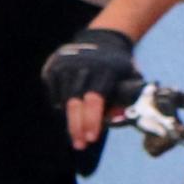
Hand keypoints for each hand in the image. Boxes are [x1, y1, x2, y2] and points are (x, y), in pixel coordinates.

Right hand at [44, 23, 139, 151]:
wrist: (102, 38)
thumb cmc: (119, 66)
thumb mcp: (131, 78)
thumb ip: (127, 99)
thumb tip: (118, 119)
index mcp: (104, 69)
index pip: (95, 100)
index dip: (92, 120)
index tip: (91, 138)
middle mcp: (82, 65)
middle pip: (75, 103)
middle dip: (77, 127)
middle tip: (80, 145)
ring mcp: (64, 65)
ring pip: (63, 100)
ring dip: (71, 118)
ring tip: (79, 131)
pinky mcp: (52, 67)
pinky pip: (55, 93)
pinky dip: (62, 105)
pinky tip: (73, 109)